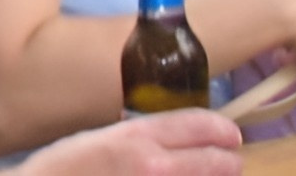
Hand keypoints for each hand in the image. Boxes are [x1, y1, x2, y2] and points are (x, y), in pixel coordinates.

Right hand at [12, 109, 240, 175]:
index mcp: (135, 137)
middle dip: (228, 163)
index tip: (231, 136)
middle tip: (231, 164)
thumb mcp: (97, 141)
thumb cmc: (63, 172)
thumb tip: (171, 145)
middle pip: (216, 162)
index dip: (220, 129)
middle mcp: (154, 166)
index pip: (196, 125)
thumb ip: (136, 141)